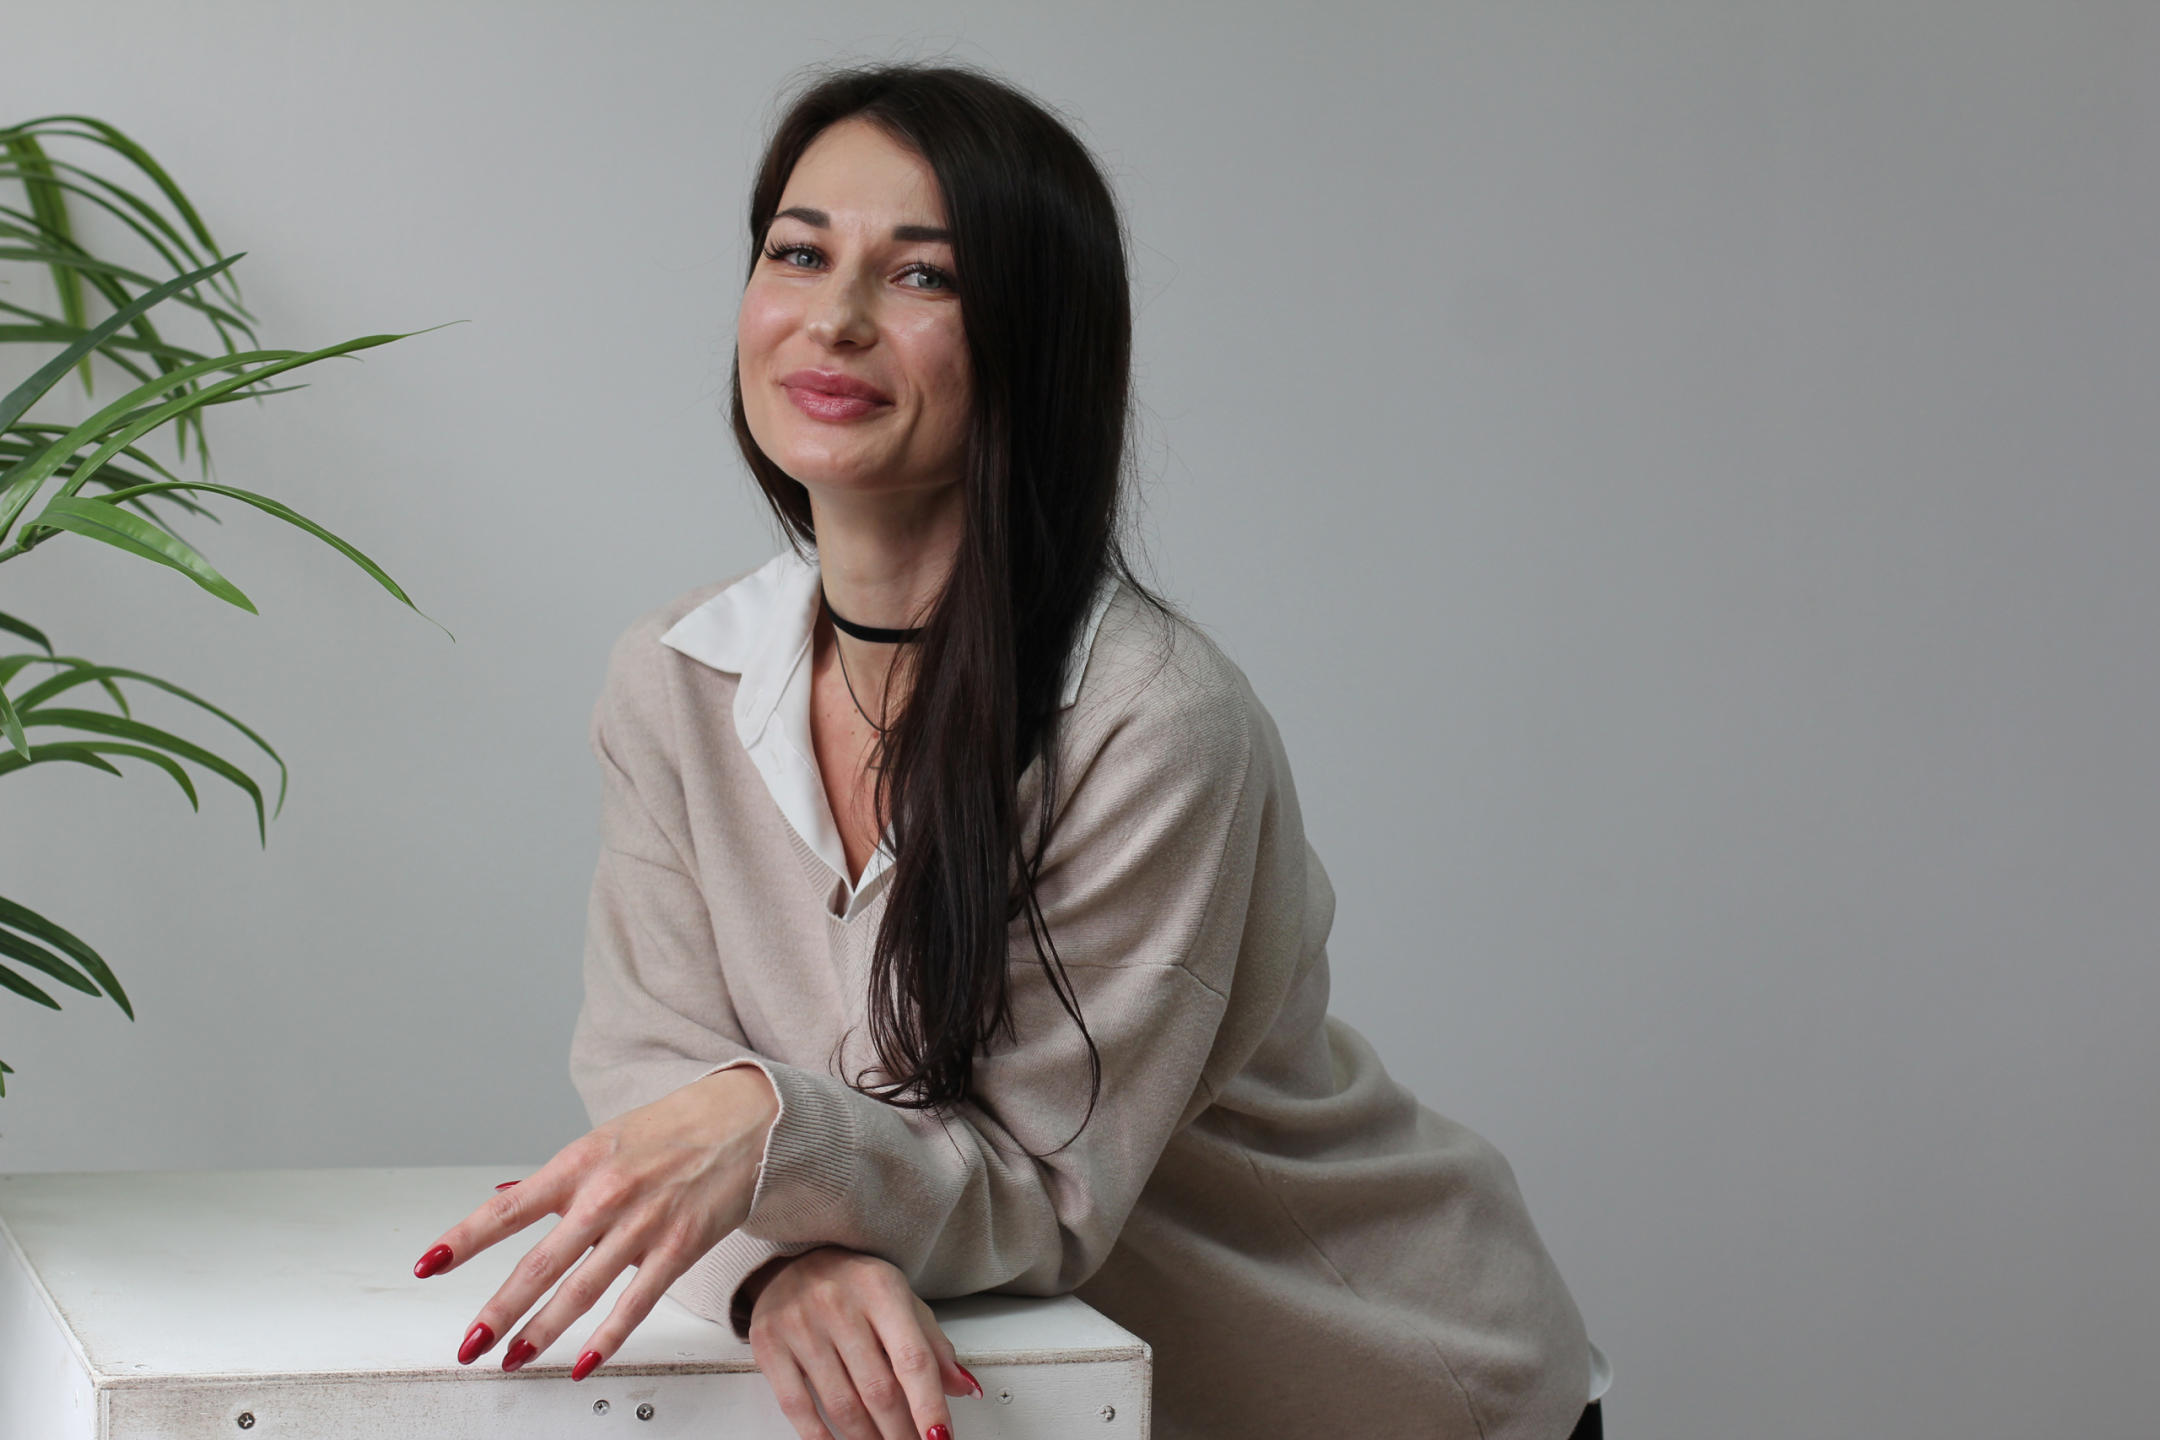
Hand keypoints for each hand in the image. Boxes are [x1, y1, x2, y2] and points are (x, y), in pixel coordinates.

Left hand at [412, 1066, 778, 1376]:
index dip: (464, 1240)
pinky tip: (584, 1362)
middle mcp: (605, 1195)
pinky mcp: (679, 1247)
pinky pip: (636, 1302)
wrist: (747, 1119)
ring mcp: (643, 1224)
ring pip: (581, 1290)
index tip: (428, 1265)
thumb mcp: (604, 1140)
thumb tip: (504, 1197)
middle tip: (468, 1343)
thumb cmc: (672, 1128)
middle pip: (539, 1264)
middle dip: (498, 1310)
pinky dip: (608, 1337)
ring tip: (512, 1357)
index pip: (508, 1209)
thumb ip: (554, 1179)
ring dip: (541, 1331)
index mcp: (579, 1164)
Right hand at [749, 1245, 981, 1439]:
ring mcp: (800, 1324)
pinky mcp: (769, 1344)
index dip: (929, 1406)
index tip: (939, 1438)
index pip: (912, 1359)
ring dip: (867, 1439)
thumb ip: (933, 1345)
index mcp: (880, 1288)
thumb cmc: (854, 1283)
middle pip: (879, 1389)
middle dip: (901, 1432)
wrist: (792, 1257)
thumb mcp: (901, 1300)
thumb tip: (963, 1389)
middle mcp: (838, 1304)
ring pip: (842, 1404)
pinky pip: (797, 1406)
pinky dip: (820, 1437)